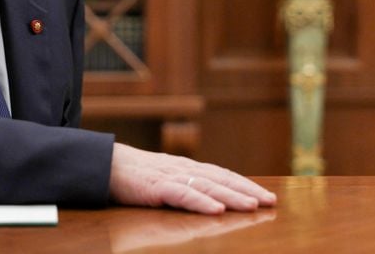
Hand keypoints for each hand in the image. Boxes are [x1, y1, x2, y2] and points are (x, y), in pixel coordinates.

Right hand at [108, 143, 276, 214]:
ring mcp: (170, 177)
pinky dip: (201, 202)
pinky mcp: (156, 187)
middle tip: (269, 201)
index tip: (265, 195)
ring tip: (251, 205)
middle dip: (246, 190)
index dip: (245, 184)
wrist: (105, 164)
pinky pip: (182, 195)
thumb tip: (210, 196)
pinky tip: (216, 209)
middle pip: (221, 179)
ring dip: (231, 196)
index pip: (222, 174)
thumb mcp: (165, 177)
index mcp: (186, 167)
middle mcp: (183, 169)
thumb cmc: (135, 174)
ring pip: (207, 186)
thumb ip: (186, 184)